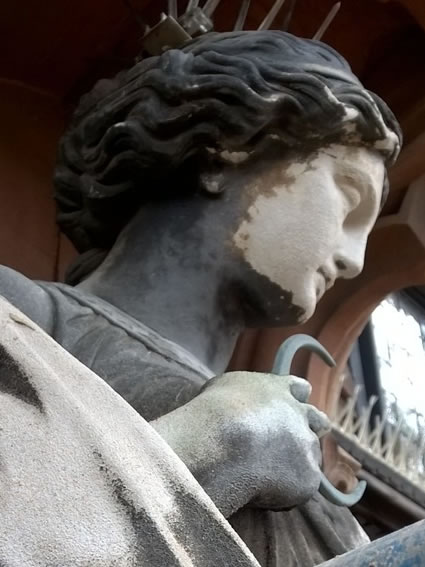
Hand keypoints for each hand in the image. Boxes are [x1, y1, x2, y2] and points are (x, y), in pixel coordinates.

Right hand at [152, 371, 329, 516]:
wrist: (221, 443)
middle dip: (311, 430)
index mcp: (280, 389)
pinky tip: (261, 493)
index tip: (289, 408)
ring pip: (310, 456)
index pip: (299, 389)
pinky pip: (301, 487)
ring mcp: (307, 445)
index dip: (295, 400)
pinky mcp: (309, 477)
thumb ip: (245, 393)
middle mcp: (300, 414)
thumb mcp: (227, 386)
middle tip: (293, 444)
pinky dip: (286, 492)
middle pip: (318, 421)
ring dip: (296, 464)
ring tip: (265, 475)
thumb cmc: (214, 413)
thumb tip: (241, 403)